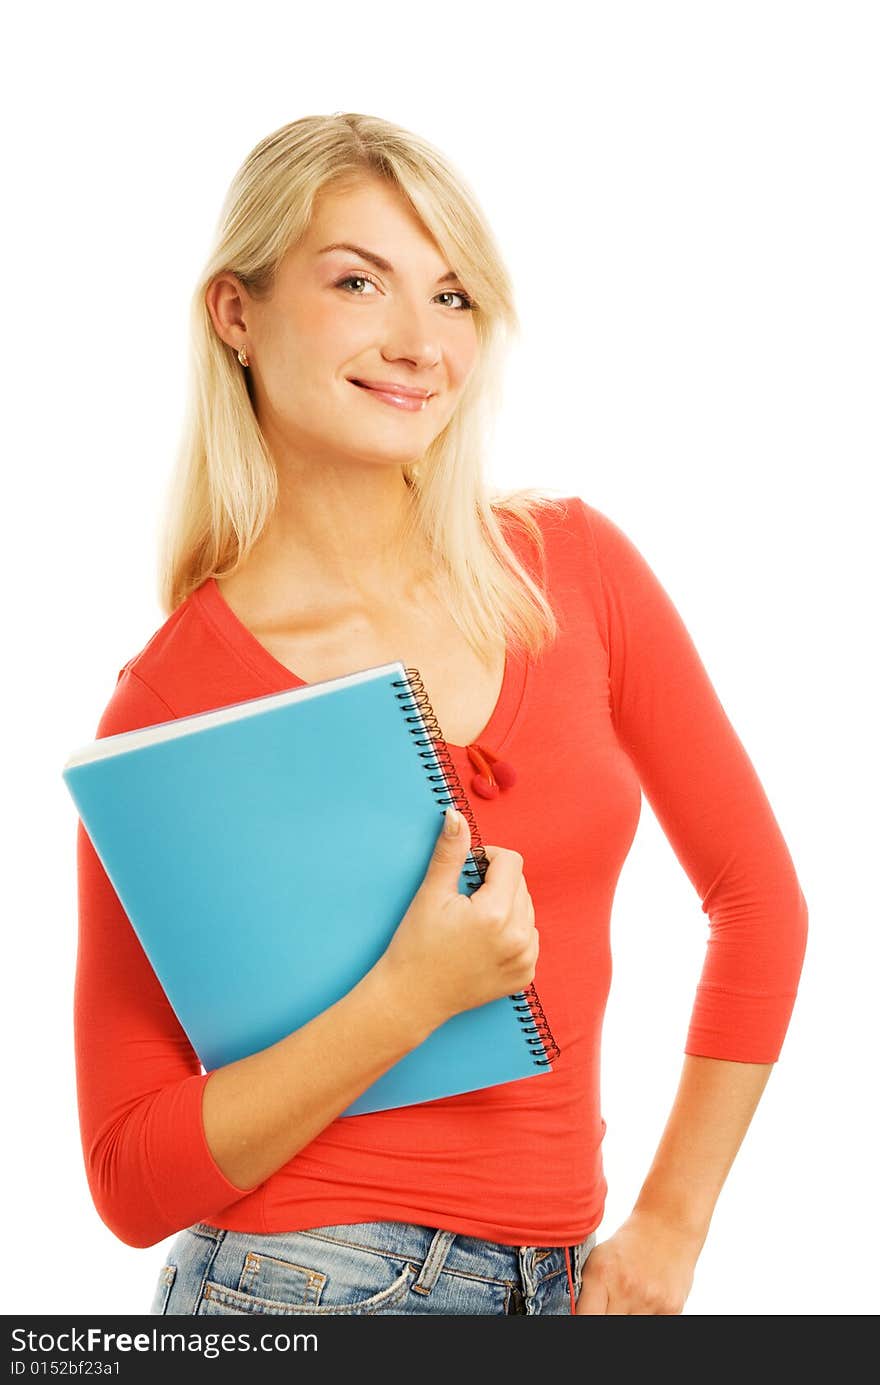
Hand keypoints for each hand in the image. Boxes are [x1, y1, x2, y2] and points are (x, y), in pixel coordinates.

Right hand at [378, 809, 538, 1032]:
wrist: (412, 998)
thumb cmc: (416, 945)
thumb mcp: (430, 894)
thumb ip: (450, 852)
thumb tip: (456, 814)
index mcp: (495, 913)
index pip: (510, 861)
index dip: (487, 858)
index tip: (466, 871)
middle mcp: (518, 938)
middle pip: (520, 885)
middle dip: (495, 883)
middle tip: (464, 901)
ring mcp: (524, 960)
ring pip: (526, 910)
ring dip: (505, 906)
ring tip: (472, 923)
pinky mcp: (524, 976)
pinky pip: (528, 937)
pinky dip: (511, 932)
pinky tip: (482, 942)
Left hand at [575, 1209, 702, 1314]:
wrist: (667, 1225)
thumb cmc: (627, 1244)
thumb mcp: (597, 1259)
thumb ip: (586, 1291)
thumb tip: (579, 1314)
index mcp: (600, 1274)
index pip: (586, 1317)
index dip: (585, 1317)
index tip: (588, 1313)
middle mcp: (625, 1288)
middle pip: (607, 1324)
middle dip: (607, 1316)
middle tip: (610, 1303)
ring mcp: (650, 1300)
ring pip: (631, 1327)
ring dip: (628, 1317)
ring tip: (631, 1298)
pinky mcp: (672, 1309)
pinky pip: (654, 1324)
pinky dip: (647, 1316)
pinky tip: (648, 1300)